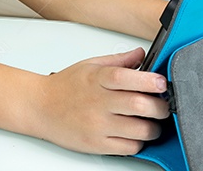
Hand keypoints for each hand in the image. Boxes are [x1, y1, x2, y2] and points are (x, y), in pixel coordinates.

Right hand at [33, 47, 169, 155]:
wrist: (40, 107)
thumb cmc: (65, 87)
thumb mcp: (90, 66)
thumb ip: (118, 61)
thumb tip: (141, 54)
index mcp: (97, 79)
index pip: (126, 77)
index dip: (149, 80)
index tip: (162, 83)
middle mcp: (98, 102)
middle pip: (139, 105)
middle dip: (160, 107)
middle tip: (163, 105)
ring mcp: (97, 125)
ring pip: (140, 130)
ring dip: (153, 127)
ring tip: (150, 121)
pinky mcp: (97, 144)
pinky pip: (129, 148)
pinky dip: (139, 142)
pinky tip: (134, 133)